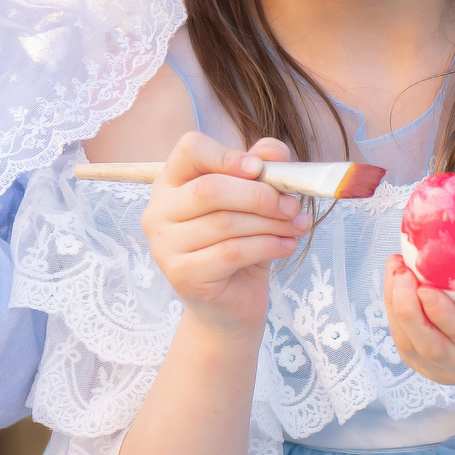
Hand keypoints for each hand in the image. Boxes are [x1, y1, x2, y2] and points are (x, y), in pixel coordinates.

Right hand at [143, 132, 303, 335]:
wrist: (230, 305)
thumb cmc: (239, 245)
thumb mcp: (252, 203)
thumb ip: (261, 171)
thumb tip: (274, 152)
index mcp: (171, 183)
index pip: (190, 150)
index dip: (227, 155)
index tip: (260, 169)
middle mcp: (159, 211)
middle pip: (210, 189)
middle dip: (260, 195)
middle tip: (292, 205)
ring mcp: (165, 245)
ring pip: (225, 223)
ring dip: (270, 223)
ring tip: (296, 226)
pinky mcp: (182, 275)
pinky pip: (231, 252)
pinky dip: (267, 246)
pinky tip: (285, 246)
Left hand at [381, 242, 454, 395]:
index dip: (444, 313)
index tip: (424, 285)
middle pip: (433, 347)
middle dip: (410, 310)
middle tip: (402, 271)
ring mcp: (448, 373)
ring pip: (412, 347)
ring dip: (396, 307)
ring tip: (395, 270)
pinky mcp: (426, 369)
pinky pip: (403, 344)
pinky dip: (393, 313)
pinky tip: (394, 284)